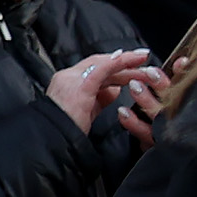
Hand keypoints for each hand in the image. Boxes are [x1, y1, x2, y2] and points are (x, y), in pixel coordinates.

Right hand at [47, 48, 161, 139]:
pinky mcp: (81, 85)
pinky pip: (103, 69)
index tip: (131, 63)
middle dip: (123, 61)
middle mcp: (68, 77)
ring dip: (126, 63)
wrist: (52, 138)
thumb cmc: (67, 130)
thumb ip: (100, 98)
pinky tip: (131, 59)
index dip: (113, 64)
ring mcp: (72, 79)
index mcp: (67, 83)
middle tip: (143, 59)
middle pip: (100, 64)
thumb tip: (115, 90)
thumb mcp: (87, 112)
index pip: (93, 68)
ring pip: (104, 65)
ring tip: (144, 62)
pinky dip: (118, 62)